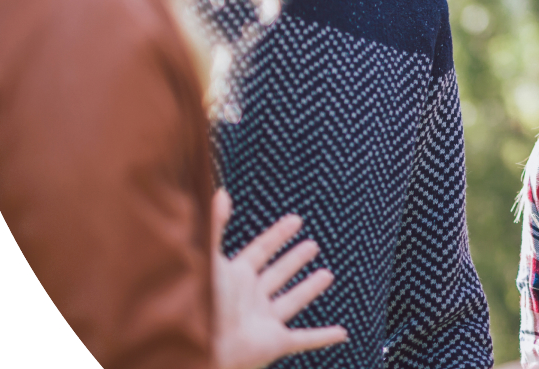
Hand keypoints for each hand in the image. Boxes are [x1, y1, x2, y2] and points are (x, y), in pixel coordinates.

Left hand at [212, 189, 347, 368]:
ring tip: (327, 275)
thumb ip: (215, 226)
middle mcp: (250, 298)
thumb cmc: (197, 304)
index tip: (295, 220)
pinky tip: (341, 333)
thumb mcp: (208, 259)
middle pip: (277, 274)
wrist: (198, 346)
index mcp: (234, 277)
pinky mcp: (274, 342)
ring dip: (309, 289)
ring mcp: (263, 321)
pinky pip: (304, 338)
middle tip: (312, 245)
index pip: (260, 250)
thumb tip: (220, 192)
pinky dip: (324, 337)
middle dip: (294, 260)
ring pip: (292, 301)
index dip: (277, 235)